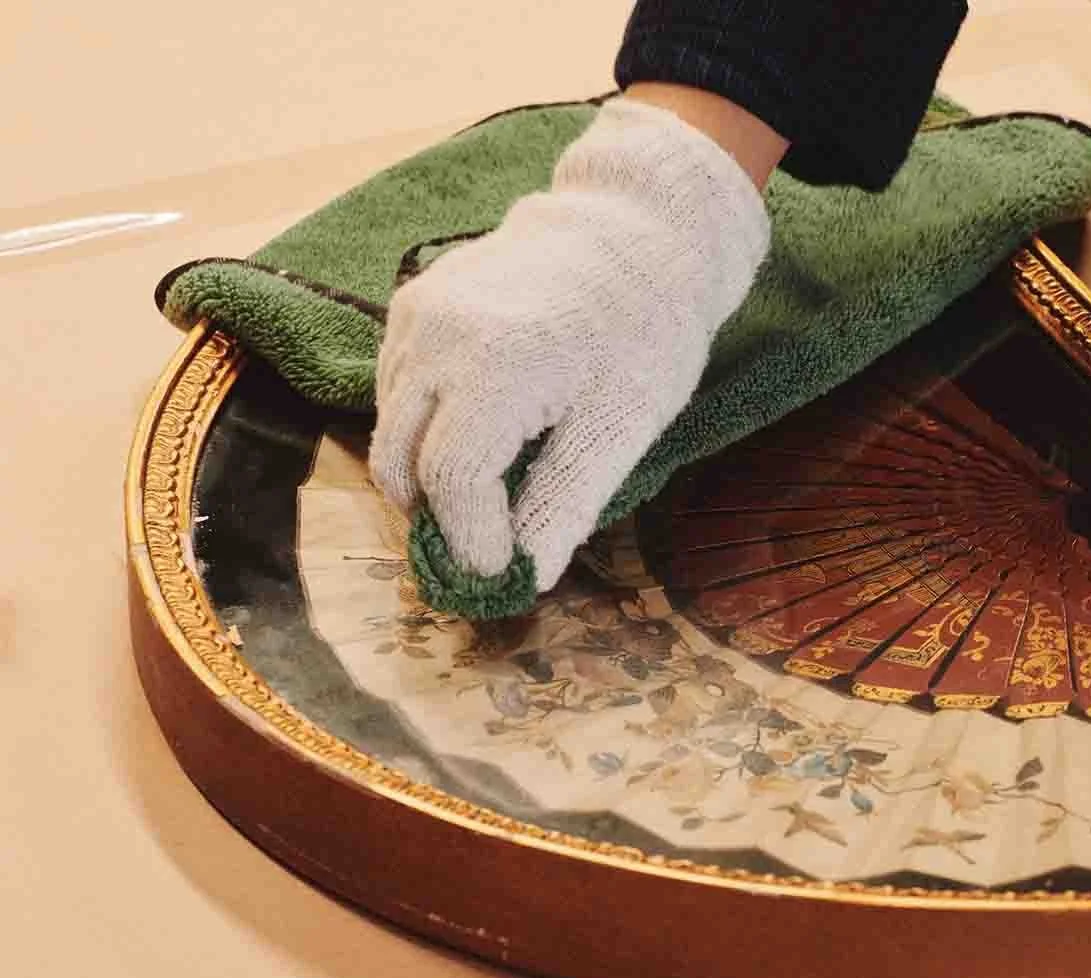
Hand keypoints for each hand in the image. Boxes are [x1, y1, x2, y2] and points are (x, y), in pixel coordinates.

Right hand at [370, 97, 770, 586]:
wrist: (634, 230)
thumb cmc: (644, 328)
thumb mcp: (623, 424)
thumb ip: (566, 502)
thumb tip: (528, 577)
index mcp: (495, 366)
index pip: (452, 482)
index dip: (471, 540)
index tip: (500, 572)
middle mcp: (438, 336)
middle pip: (401, 462)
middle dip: (440, 517)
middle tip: (493, 541)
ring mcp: (416, 314)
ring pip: (390, 429)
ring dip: (427, 473)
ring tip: (494, 485)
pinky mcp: (412, 303)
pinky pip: (395, 389)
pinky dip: (424, 427)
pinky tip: (481, 430)